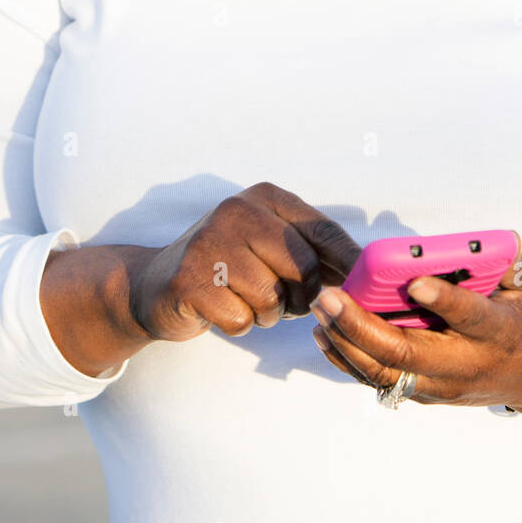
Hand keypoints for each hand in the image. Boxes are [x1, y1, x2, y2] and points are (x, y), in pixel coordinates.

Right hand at [127, 182, 361, 342]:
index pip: (322, 230)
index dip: (349, 262)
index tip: (367, 286)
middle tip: (281, 298)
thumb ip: (312, 253)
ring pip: (273, 298)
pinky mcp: (189, 278)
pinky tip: (220, 308)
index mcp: (265, 198)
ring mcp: (210, 242)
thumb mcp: (269, 245)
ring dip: (265, 313)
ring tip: (243, 298)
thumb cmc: (227, 268)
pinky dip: (238, 324)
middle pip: (303, 266)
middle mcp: (238, 210)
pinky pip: (242, 319)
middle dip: (300, 295)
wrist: (154, 285)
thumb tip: (362, 276)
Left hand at [310, 240, 521, 416]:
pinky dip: (348, 360)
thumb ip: (513, 263)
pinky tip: (325, 335)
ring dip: (346, 343)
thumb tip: (494, 243)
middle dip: (361, 326)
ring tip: (320, 310)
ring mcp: (444, 385)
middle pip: (407, 353)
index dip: (444, 301)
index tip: (415, 281)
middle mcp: (468, 364)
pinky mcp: (427, 394)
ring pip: (386, 372)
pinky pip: (381, 381)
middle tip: (330, 296)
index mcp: (501, 331)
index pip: (471, 318)